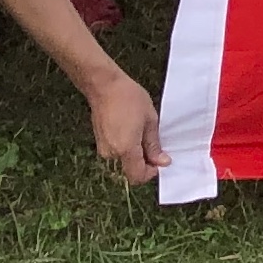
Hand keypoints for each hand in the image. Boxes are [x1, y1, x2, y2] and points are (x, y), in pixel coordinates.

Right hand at [84, 67, 164, 184]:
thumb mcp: (149, 120)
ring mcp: (103, 148)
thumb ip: (154, 145)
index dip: (150, 173)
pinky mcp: (99, 142)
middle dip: (143, 162)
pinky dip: (125, 147)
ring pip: (123, 161)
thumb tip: (162, 162)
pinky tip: (130, 130)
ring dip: (134, 154)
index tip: (158, 160)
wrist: (104, 86)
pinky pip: (116, 152)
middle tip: (152, 143)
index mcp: (126, 149)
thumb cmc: (129, 98)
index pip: (137, 176)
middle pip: (130, 170)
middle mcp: (112, 153)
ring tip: (140, 132)